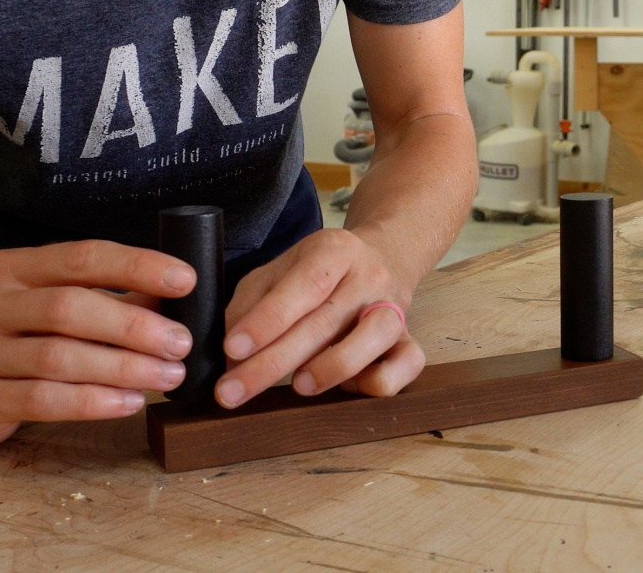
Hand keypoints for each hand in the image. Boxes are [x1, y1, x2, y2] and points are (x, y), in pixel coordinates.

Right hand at [0, 241, 196, 446]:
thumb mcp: (58, 304)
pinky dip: (94, 401)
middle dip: (133, 325)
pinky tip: (130, 401)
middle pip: (69, 307)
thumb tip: (180, 297)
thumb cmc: (24, 335)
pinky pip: (44, 400)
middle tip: (181, 343)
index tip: (186, 281)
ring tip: (168, 375)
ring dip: (123, 367)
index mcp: (13, 268)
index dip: (137, 266)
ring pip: (58, 357)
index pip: (81, 257)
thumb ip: (114, 297)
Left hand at [215, 228, 425, 408]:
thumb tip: (231, 355)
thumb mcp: (280, 270)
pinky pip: (408, 364)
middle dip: (272, 364)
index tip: (232, 349)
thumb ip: (252, 304)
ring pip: (373, 339)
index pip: (302, 285)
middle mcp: (369, 276)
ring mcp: (394, 307)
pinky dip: (380, 381)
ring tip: (298, 386)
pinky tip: (349, 387)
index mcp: (334, 250)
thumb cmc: (322, 270)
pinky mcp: (410, 337)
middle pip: (324, 322)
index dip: (266, 320)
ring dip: (331, 369)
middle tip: (232, 392)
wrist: (386, 254)